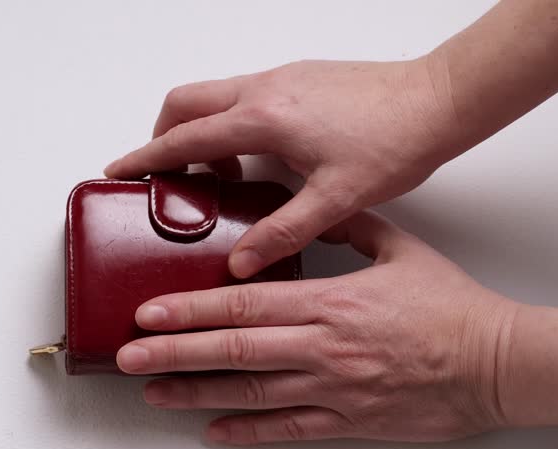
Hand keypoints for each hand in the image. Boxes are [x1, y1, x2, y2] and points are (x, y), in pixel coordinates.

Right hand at [104, 57, 466, 277]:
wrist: (438, 101)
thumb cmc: (396, 142)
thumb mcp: (335, 197)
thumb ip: (282, 231)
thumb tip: (242, 261)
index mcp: (264, 118)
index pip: (184, 137)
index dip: (146, 157)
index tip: (119, 170)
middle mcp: (265, 89)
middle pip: (185, 103)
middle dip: (165, 137)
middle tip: (170, 177)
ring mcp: (281, 77)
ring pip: (213, 95)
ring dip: (201, 130)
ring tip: (221, 175)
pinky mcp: (299, 77)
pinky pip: (243, 94)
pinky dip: (231, 121)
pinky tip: (259, 156)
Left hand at [115, 211, 518, 444]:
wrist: (498, 363)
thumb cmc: (453, 308)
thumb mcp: (400, 249)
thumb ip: (348, 229)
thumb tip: (310, 216)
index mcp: (331, 302)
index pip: (244, 304)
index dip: (190, 308)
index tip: (150, 311)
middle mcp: (323, 347)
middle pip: (233, 349)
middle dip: (173, 352)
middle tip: (129, 355)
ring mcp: (334, 389)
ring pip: (250, 392)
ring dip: (195, 392)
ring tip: (153, 393)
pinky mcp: (350, 422)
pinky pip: (288, 430)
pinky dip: (247, 432)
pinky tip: (213, 431)